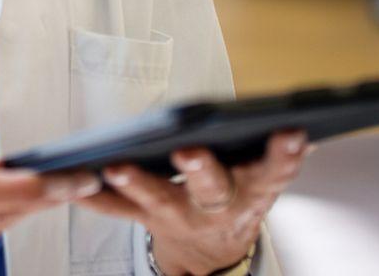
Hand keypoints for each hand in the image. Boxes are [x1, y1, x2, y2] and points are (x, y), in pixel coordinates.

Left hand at [74, 130, 309, 275]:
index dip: (283, 155)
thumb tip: (301, 128)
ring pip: (159, 200)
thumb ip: (276, 158)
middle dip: (200, 168)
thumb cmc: (237, 194)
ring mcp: (180, 215)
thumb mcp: (263, 181)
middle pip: (211, 188)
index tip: (290, 132)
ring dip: (137, 183)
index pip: (274, 171)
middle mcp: (217, 206)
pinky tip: (77, 182)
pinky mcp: (147, 219)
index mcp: (253, 190)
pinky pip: (119, 210)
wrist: (214, 249)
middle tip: (188, 149)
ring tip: (115, 165)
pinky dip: (97, 198)